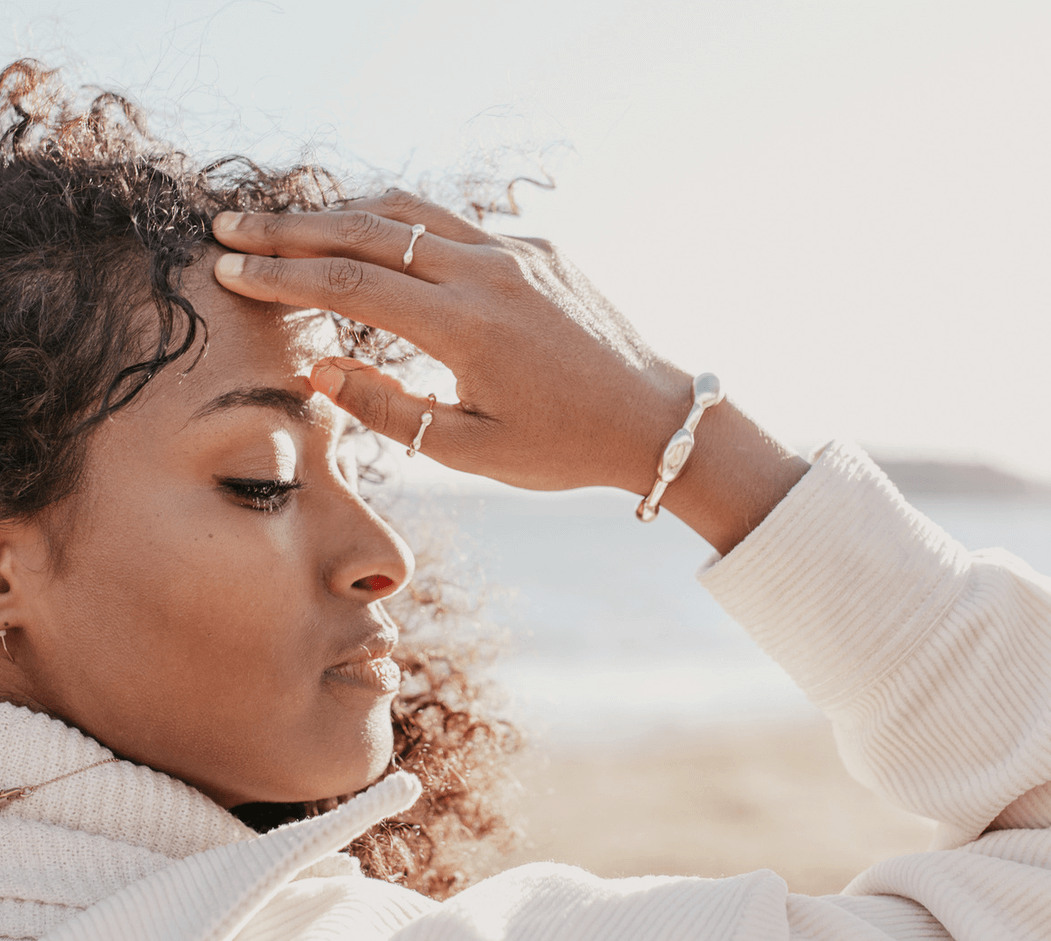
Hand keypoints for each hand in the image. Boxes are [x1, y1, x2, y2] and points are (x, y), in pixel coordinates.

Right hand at [212, 190, 690, 494]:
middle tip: (232, 229)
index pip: (351, 283)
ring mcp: (518, 251)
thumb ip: (389, 409)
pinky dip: (404, 223)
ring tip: (292, 228)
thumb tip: (322, 370)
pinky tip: (376, 239)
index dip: (282, 276)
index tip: (229, 271)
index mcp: (468, 326)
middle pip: (369, 230)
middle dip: (292, 229)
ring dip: (346, 214)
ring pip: (413, 211)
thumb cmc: (564, 447)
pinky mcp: (539, 248)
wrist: (652, 419)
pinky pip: (457, 223)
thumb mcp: (471, 449)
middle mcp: (490, 272)